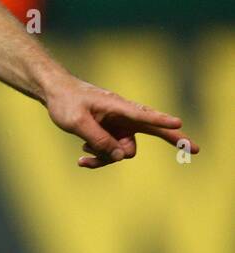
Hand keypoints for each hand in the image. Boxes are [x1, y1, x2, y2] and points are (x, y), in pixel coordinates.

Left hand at [42, 78, 197, 168]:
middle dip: (164, 142)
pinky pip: (111, 153)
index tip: (179, 122)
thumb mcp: (77, 122)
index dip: (161, 121)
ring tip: (84, 153)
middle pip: (150, 133)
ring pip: (123, 151)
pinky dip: (99, 157)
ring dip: (105, 157)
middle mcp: (124, 117)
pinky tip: (82, 158)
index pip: (144, 115)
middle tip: (197, 148)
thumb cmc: (66, 102)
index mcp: (118, 107)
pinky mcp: (112, 133)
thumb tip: (121, 157)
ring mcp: (119, 126)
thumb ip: (98, 139)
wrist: (55, 94)